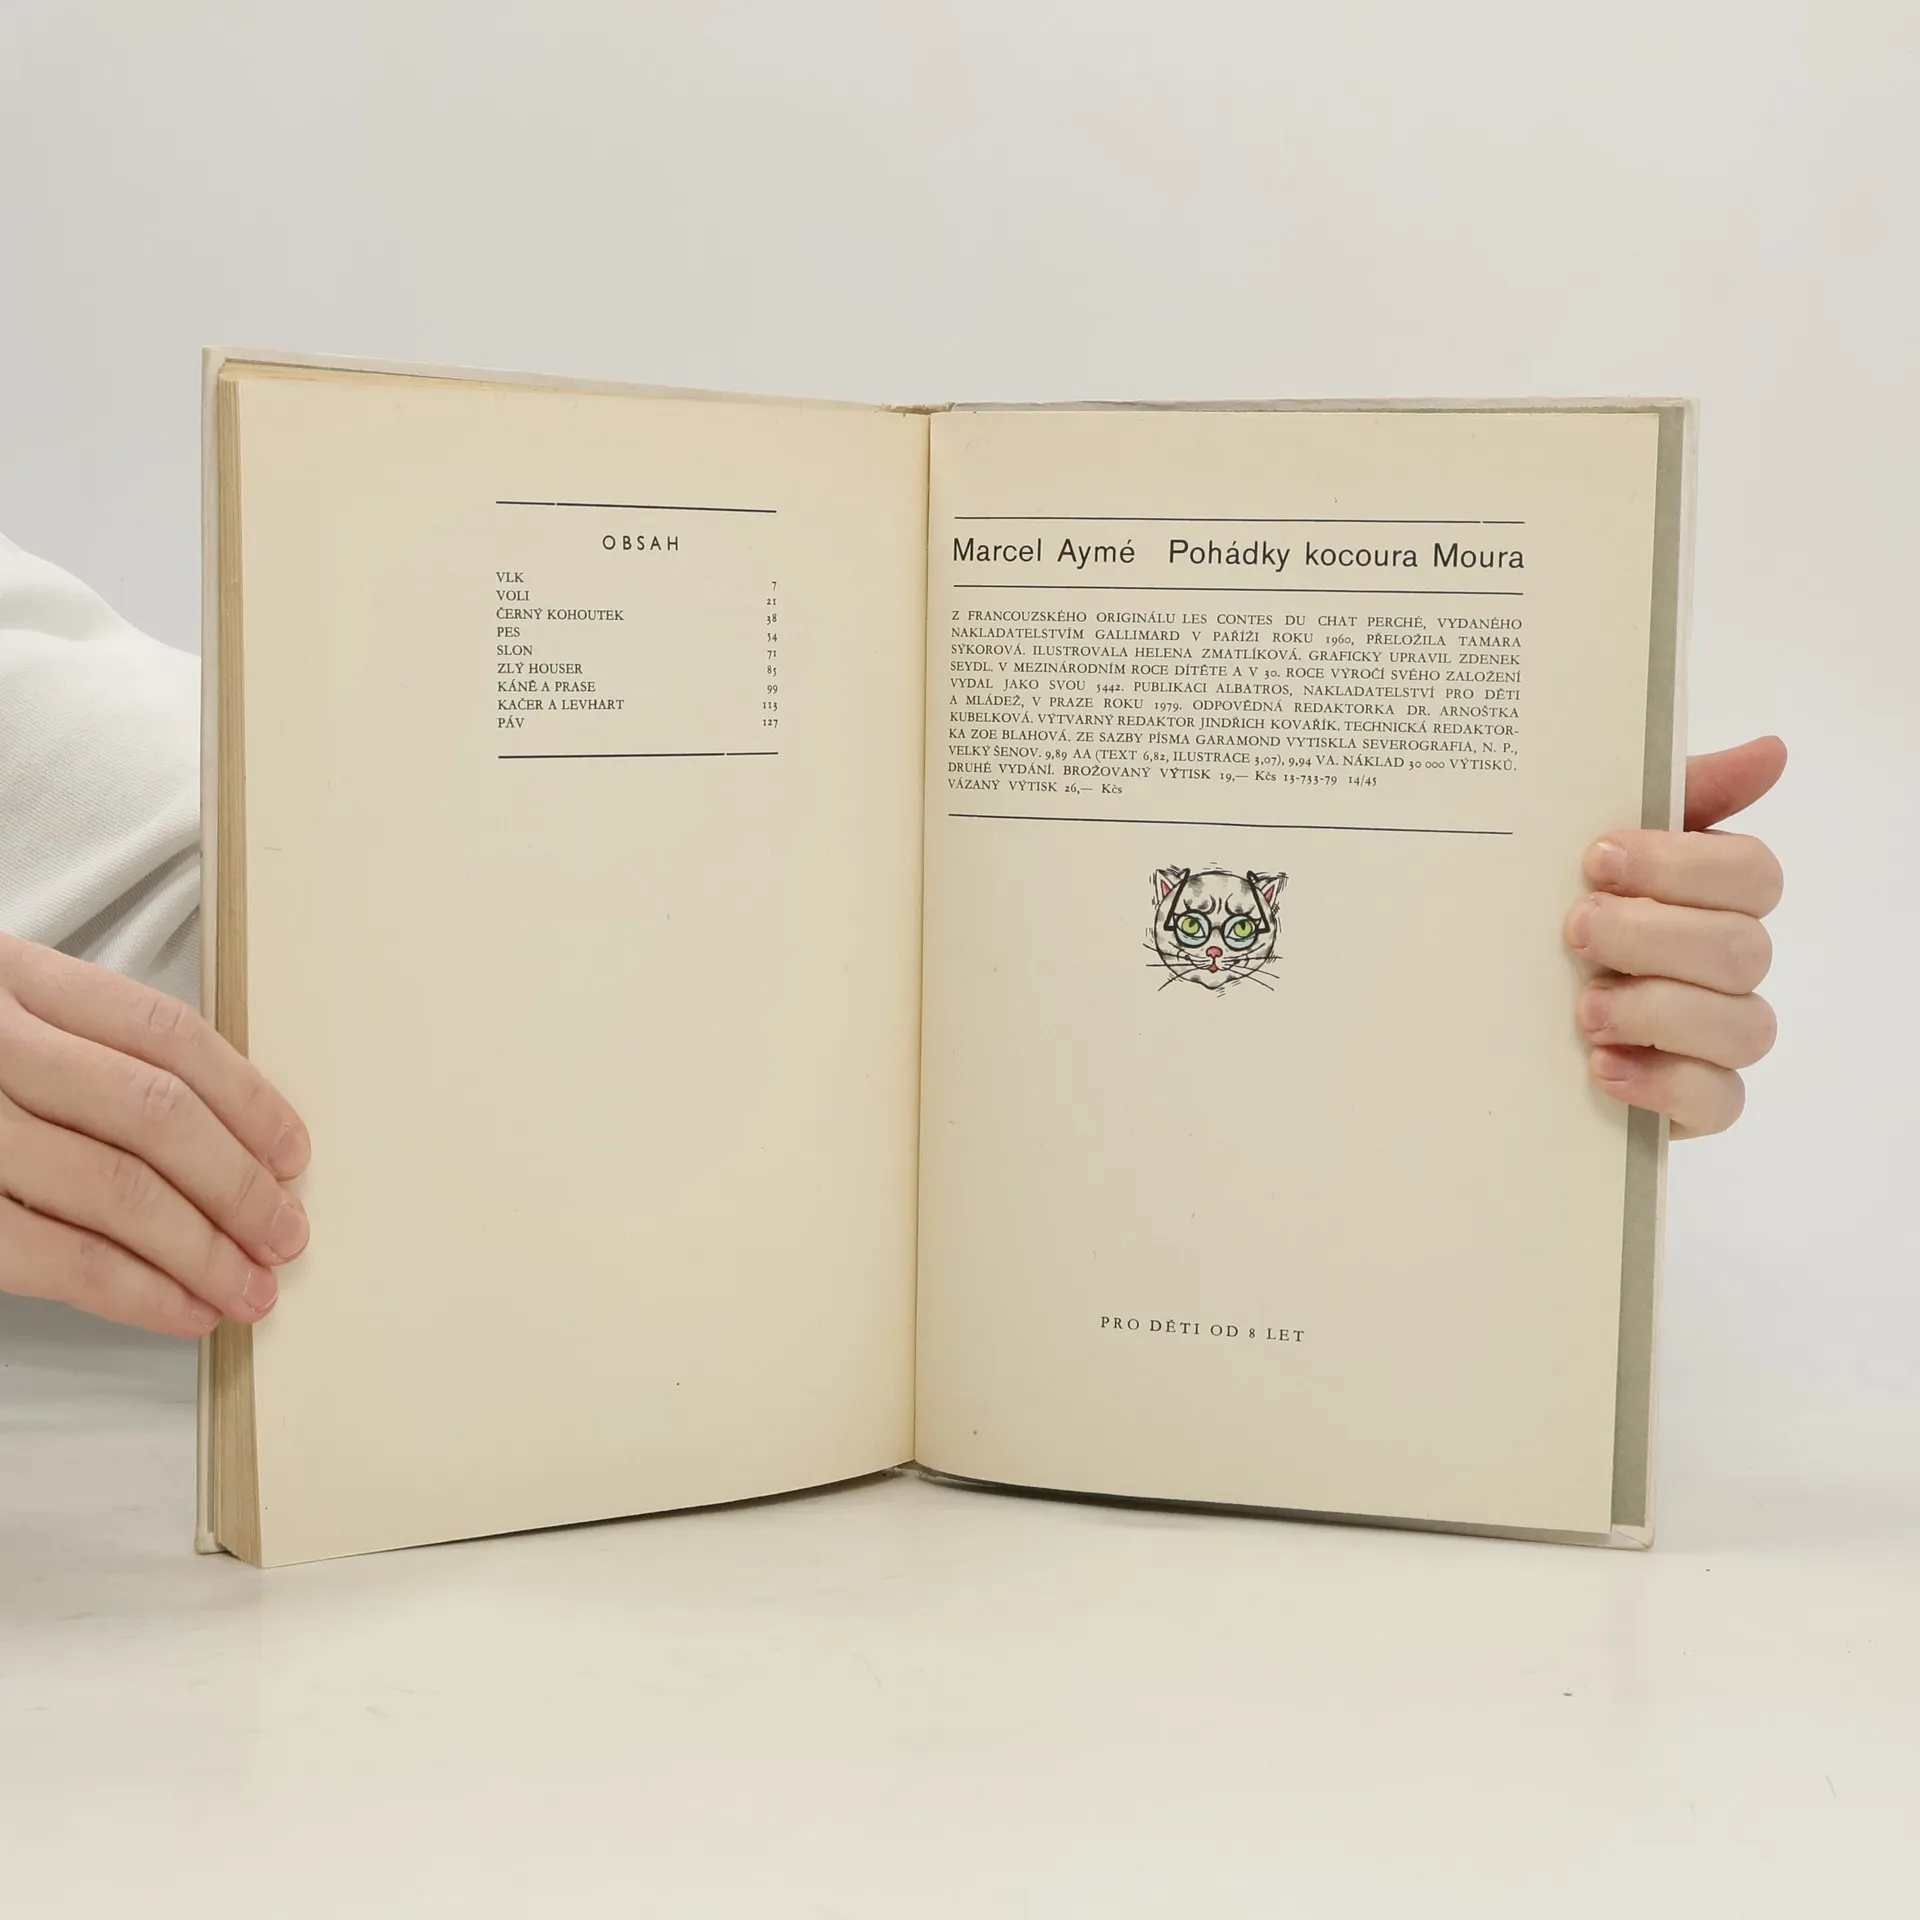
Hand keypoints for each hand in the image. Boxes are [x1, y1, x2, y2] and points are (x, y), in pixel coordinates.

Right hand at [0, 934, 309, 1336]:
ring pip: (112, 1187)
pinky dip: (132, 1290)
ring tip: (248, 1289)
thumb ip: (79, 1050)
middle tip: (285, 1235)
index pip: (164, 1032)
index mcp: (10, 976)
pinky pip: (51, 1255)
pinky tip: (181, 1311)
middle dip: (237, 1184)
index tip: (293, 1154)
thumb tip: (221, 1139)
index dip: (246, 1098)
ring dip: (200, 1249)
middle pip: (153, 1113)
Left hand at [1565, 737, 1785, 1139]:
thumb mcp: (1584, 843)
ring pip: (1745, 1026)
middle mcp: (1727, 963)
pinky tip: (1601, 1067)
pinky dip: (1662, 1083)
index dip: (1682, 865)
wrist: (1484, 1013)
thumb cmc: (1548, 914)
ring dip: (1658, 1011)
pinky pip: (1720, 1099)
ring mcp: (1717, 1035)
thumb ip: (1674, 795)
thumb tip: (1771, 750)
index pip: (1752, 872)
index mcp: (1710, 895)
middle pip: (1742, 948)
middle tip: (1575, 930)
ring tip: (1584, 1009)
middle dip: (1652, 936)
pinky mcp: (1696, 1099)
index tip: (1597, 858)